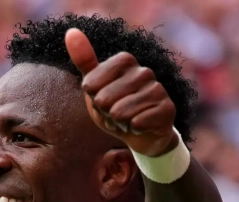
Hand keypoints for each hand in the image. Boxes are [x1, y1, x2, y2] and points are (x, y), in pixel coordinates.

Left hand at [64, 28, 178, 156]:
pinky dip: (133, 129)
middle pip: (104, 100)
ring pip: (120, 113)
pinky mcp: (167, 108)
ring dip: (119, 123)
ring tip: (127, 120)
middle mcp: (144, 71)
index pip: (91, 83)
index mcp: (125, 61)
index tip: (103, 99)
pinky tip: (139, 126)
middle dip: (105, 113)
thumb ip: (84, 60)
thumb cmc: (114, 107)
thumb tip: (71, 32)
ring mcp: (157, 89)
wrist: (141, 133)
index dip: (93, 98)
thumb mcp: (95, 86)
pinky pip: (138, 123)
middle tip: (116, 113)